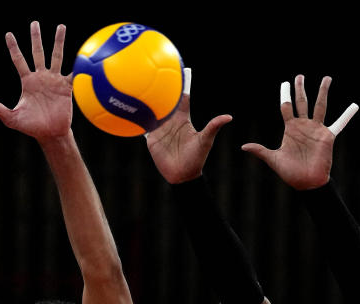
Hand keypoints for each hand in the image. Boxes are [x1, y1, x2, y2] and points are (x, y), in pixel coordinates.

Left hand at [0, 22, 71, 141]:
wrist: (50, 134)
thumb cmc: (31, 127)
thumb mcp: (12, 118)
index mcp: (27, 82)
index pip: (18, 60)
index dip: (13, 47)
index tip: (8, 34)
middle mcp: (40, 77)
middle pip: (38, 52)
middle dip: (36, 38)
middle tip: (34, 23)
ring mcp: (54, 80)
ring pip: (56, 56)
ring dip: (58, 41)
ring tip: (61, 26)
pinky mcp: (66, 87)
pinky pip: (72, 73)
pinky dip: (77, 64)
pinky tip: (81, 53)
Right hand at [146, 68, 231, 183]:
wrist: (182, 175)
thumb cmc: (196, 158)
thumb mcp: (205, 141)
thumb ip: (213, 127)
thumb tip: (229, 117)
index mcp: (183, 119)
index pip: (181, 99)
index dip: (181, 86)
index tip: (180, 72)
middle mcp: (171, 122)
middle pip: (165, 102)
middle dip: (161, 90)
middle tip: (155, 73)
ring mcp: (160, 130)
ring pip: (152, 113)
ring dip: (147, 103)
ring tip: (140, 87)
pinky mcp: (152, 139)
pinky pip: (144, 127)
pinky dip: (138, 120)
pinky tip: (130, 111)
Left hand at [241, 75, 358, 189]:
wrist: (305, 183)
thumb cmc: (290, 172)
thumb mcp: (273, 159)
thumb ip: (260, 150)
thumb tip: (243, 146)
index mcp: (291, 129)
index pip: (286, 107)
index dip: (285, 95)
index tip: (284, 83)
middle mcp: (304, 126)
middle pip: (302, 102)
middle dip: (300, 89)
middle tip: (299, 76)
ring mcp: (316, 129)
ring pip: (320, 106)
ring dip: (323, 92)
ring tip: (326, 78)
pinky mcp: (327, 137)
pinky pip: (339, 124)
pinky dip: (347, 115)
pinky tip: (355, 105)